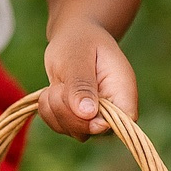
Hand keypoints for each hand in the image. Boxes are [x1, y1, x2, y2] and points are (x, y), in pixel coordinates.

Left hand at [38, 20, 137, 140]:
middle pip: (88, 131)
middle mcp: (111, 112)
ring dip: (54, 107)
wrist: (74, 39)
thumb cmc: (81, 42)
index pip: (119, 125)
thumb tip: (88, 115)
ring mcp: (93, 119)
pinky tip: (51, 91)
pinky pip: (57, 126)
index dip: (96, 124)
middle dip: (66, 109)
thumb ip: (82, 85)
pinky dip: (48, 109)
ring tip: (57, 83)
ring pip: (70, 130)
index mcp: (123, 95)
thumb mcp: (79, 57)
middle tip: (60, 84)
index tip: (78, 108)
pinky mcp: (77, 121)